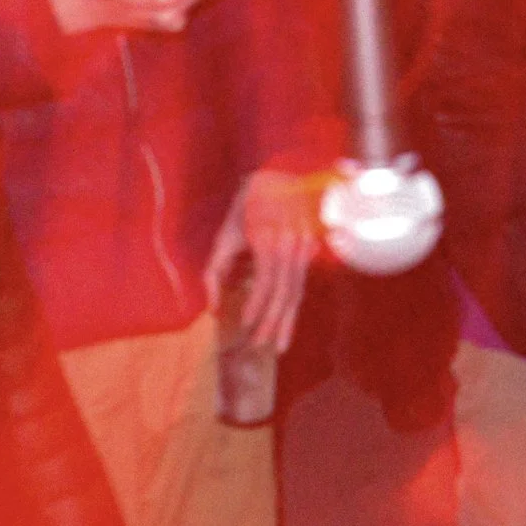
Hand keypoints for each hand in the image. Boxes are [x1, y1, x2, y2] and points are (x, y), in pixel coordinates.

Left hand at [206, 169, 322, 351]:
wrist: (281, 179)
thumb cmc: (247, 209)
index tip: (246, 326)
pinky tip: (288, 323)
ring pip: (298, 291)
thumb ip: (215, 273)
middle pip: (285, 292)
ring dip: (287, 320)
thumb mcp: (225, 236)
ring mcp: (306, 249)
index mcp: (270, 241)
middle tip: (260, 345)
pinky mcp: (311, 252)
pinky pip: (302, 284)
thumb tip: (214, 309)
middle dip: (273, 321)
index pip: (267, 282)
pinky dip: (294, 306)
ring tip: (278, 345)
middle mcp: (292, 247)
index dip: (258, 306)